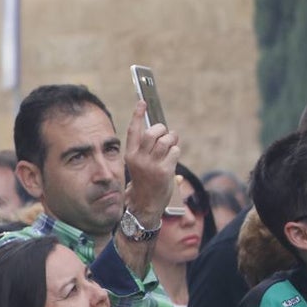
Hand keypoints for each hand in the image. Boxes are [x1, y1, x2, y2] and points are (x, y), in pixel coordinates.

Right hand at [123, 100, 179, 221]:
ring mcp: (152, 165)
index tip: (142, 102)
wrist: (145, 204)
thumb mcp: (140, 163)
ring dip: (172, 141)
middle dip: (162, 130)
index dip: (138, 114)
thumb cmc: (145, 180)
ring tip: (170, 147)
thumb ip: (148, 148)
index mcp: (130, 155)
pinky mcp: (164, 171)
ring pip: (166, 140)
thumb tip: (164, 131)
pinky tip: (172, 160)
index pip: (133, 130)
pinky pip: (175, 151)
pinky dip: (176, 153)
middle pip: (153, 132)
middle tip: (165, 134)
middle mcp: (139, 159)